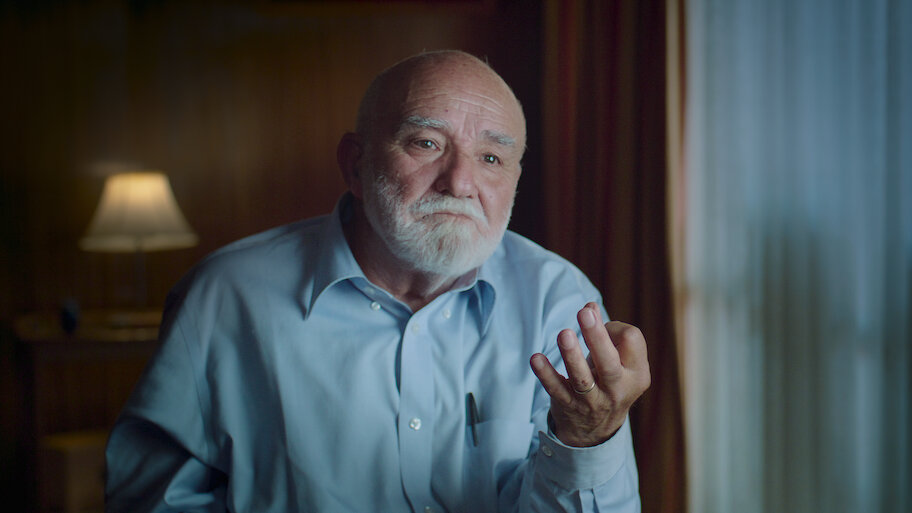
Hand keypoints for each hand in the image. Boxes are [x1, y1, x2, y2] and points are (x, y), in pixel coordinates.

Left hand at [530, 303, 649, 446]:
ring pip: (582, 379)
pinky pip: (557, 389)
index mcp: (636, 373)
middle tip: (584, 313)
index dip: (612, 327)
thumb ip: (605, 333)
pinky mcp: (568, 406)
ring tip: (564, 334)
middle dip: (596, 337)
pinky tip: (536, 358)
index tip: (601, 327)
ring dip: (571, 356)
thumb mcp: (616, 360)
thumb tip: (589, 306)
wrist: (597, 429)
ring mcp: (592, 401)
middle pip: (609, 363)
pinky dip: (546, 374)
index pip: (631, 340)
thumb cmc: (607, 381)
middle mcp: (617, 388)